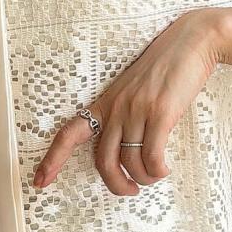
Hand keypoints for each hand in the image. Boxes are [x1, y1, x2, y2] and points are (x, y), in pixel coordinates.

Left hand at [32, 9, 224, 195]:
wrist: (191, 42)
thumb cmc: (166, 67)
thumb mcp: (134, 89)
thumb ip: (125, 114)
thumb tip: (127, 148)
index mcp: (106, 103)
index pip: (69, 134)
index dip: (52, 160)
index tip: (40, 181)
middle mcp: (116, 108)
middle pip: (103, 161)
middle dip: (115, 184)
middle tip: (129, 190)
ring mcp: (137, 110)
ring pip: (129, 162)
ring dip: (143, 178)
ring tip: (155, 175)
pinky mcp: (160, 113)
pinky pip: (152, 156)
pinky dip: (157, 170)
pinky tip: (164, 168)